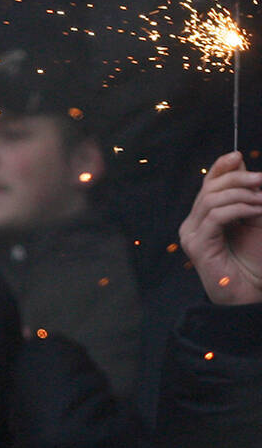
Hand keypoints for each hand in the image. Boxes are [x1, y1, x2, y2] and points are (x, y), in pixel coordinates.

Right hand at [180, 152, 261, 304]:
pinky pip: (215, 217)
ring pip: (211, 200)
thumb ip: (248, 195)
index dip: (220, 167)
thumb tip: (240, 164)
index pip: (208, 184)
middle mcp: (193, 223)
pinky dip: (238, 209)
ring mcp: (192, 234)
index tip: (238, 155)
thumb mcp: (256, 218)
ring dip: (241, 195)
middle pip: (209, 188)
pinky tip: (256, 210)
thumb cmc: (256, 260)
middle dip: (237, 178)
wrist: (253, 292)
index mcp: (206, 216)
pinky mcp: (197, 245)